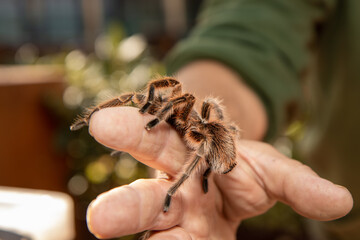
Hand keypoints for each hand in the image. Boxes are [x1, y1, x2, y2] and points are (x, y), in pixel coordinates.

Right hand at [86, 107, 352, 239]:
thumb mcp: (271, 169)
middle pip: (144, 198)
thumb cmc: (238, 166)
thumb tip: (342, 201)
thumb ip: (298, 183)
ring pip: (150, 233)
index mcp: (185, 156)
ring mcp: (174, 222)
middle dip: (123, 206)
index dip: (131, 131)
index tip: (104, 122)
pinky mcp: (180, 239)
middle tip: (99, 219)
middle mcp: (171, 191)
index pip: (157, 140)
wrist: (227, 181)